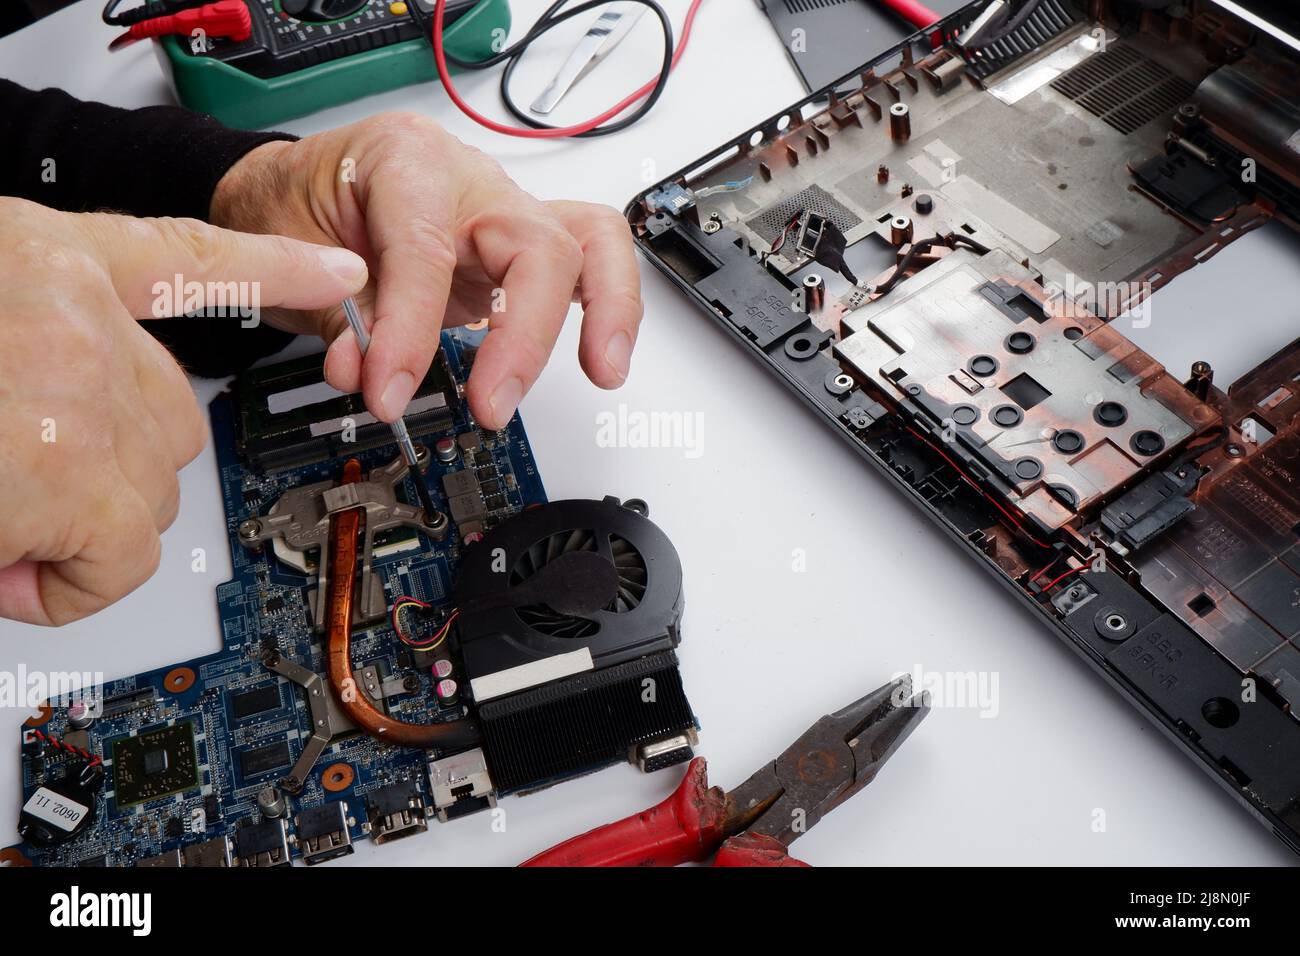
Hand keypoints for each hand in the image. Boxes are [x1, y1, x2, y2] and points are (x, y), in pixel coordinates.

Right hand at [0, 198, 367, 624]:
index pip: (185, 258)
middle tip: (13, 492)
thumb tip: (55, 426)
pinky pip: (125, 551)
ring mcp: (78, 385)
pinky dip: (76, 583)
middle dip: (106, 466)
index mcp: (37, 256)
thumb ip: (27, 346)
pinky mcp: (71, 472)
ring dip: (83, 523)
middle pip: (166, 409)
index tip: (340, 269)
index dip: (271, 266)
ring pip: (151, 483)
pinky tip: (9, 574)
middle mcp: (72, 307)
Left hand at [210, 112, 642, 428]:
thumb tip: (369, 376)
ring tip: (603, 372)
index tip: (389, 390)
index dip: (410, 330)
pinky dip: (606, 308)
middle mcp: (469, 178)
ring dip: (606, 310)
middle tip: (490, 405)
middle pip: (536, 245)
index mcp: (406, 160)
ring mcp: (503, 211)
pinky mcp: (518, 248)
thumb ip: (338, 321)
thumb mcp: (291, 255)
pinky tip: (602, 357)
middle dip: (521, 336)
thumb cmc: (295, 203)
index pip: (428, 250)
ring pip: (591, 240)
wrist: (296, 188)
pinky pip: (589, 262)